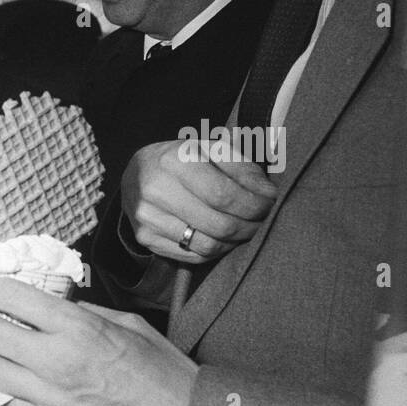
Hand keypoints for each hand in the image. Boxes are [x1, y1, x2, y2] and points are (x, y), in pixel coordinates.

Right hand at [122, 139, 276, 264]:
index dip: (254, 205)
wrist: (136, 172)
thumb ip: (243, 168)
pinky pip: (193, 255)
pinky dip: (216, 250)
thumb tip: (269, 195)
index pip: (224, 195)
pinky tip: (224, 238)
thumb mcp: (212, 150)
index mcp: (175, 160)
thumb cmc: (183, 159)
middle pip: (218, 224)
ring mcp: (148, 218)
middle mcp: (156, 190)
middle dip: (250, 227)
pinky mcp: (145, 238)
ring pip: (207, 245)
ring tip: (245, 230)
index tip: (270, 205)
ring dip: (235, 242)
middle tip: (263, 222)